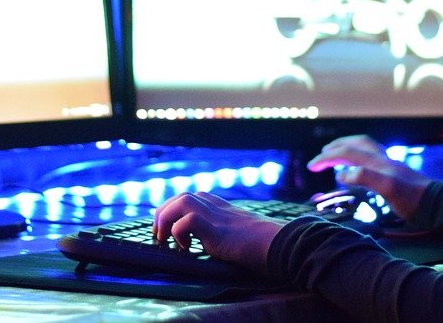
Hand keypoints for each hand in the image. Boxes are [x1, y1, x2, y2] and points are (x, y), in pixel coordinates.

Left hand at [153, 192, 285, 271]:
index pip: (194, 198)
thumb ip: (231, 233)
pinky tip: (185, 248)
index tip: (167, 229)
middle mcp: (218, 208)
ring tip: (164, 239)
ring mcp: (218, 216)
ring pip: (182, 199)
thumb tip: (224, 245)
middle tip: (159, 235)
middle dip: (163, 212)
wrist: (283, 245)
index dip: (175, 210)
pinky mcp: (218, 229)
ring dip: (166, 218)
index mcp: (224, 208)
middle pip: (182, 195)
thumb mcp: (244, 234)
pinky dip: (179, 232)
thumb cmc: (268, 245)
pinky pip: (189, 220)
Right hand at [306, 134, 431, 221]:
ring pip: (363, 148)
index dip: (327, 157)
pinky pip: (371, 157)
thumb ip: (365, 177)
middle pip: (354, 145)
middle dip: (333, 148)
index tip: (311, 166)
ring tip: (333, 155)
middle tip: (318, 158)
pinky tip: (357, 168)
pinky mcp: (395, 172)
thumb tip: (342, 173)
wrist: (437, 204)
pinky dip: (357, 158)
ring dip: (345, 149)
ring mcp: (390, 164)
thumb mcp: (388, 189)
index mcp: (378, 162)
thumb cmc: (413, 200)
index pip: (347, 153)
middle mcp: (383, 159)